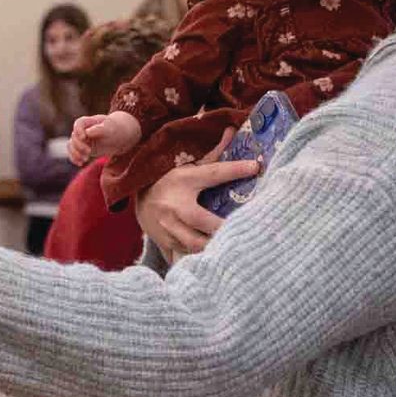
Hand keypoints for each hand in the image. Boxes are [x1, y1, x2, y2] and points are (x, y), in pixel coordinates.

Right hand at [69, 111, 141, 163]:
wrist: (120, 136)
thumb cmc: (116, 129)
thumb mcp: (111, 128)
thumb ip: (100, 129)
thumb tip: (88, 132)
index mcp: (89, 121)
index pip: (78, 124)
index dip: (78, 131)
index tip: (84, 138)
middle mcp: (83, 130)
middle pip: (74, 136)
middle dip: (79, 146)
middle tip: (89, 152)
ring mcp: (82, 139)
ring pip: (71, 145)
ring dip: (75, 153)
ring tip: (85, 159)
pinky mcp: (82, 148)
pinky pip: (73, 153)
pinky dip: (75, 158)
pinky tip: (81, 163)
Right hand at [136, 144, 259, 261]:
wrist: (138, 200)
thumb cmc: (171, 182)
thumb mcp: (189, 166)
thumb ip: (214, 153)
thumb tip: (235, 130)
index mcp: (184, 182)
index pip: (213, 173)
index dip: (235, 169)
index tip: (257, 167)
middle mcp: (174, 205)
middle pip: (201, 220)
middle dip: (223, 228)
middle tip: (246, 229)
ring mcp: (167, 227)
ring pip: (193, 243)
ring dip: (214, 248)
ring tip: (235, 250)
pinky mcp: (164, 243)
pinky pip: (181, 257)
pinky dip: (197, 262)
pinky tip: (214, 266)